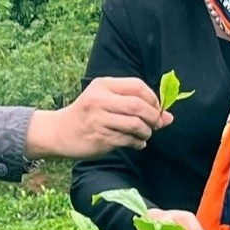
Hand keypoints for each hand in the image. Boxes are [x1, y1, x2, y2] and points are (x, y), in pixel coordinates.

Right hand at [26, 77, 169, 159]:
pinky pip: (128, 140)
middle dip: (154, 117)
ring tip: (145, 135)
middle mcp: (100, 100)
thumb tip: (169, 117)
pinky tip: (137, 144)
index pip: (137, 86)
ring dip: (147, 132)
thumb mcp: (105, 100)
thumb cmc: (88, 114)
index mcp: (103, 85)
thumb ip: (135, 104)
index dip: (153, 98)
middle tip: (157, 124)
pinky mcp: (100, 138)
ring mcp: (99, 119)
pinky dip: (138, 143)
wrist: (60, 132)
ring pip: (135, 124)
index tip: (156, 109)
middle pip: (138, 106)